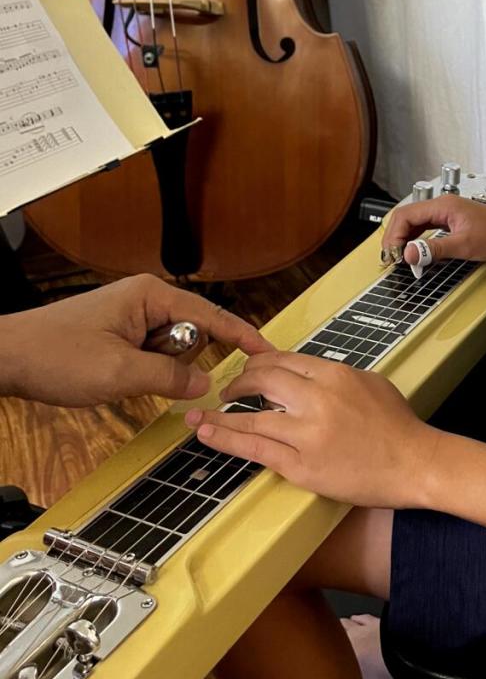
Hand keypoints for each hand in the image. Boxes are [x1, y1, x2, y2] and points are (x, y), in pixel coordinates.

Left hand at [3, 274, 272, 407]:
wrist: (7, 358)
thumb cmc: (54, 354)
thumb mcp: (120, 373)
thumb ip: (170, 378)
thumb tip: (205, 384)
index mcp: (151, 295)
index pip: (212, 315)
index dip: (241, 336)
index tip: (267, 351)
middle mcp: (145, 300)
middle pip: (191, 336)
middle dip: (176, 362)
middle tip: (140, 373)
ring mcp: (132, 317)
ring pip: (171, 352)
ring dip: (153, 371)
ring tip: (116, 375)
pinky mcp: (120, 335)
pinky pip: (150, 358)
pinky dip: (141, 373)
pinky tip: (113, 378)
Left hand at [184, 351, 439, 508]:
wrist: (415, 463)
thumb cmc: (398, 425)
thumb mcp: (369, 383)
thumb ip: (334, 377)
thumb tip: (304, 374)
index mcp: (334, 374)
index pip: (283, 360)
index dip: (258, 363)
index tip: (248, 370)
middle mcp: (317, 399)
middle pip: (262, 381)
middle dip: (238, 383)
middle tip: (228, 390)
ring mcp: (307, 434)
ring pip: (252, 418)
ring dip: (221, 415)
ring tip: (200, 415)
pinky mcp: (302, 466)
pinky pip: (257, 450)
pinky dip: (228, 441)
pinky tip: (209, 435)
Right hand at [381, 194, 485, 267]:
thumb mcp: (464, 246)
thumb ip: (435, 250)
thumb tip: (410, 253)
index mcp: (443, 206)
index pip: (405, 215)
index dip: (394, 236)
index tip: (393, 254)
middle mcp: (442, 205)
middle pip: (406, 217)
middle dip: (396, 237)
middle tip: (391, 258)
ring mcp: (447, 212)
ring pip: (415, 222)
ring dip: (405, 238)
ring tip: (401, 257)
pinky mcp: (451, 221)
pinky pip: (426, 227)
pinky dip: (417, 239)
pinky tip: (417, 251)